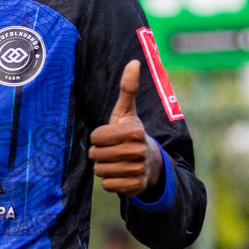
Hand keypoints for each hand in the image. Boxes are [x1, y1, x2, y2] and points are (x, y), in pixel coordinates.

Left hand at [89, 61, 162, 197]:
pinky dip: (110, 181)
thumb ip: (128, 88)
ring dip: (104, 168)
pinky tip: (120, 174)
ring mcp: (139, 170)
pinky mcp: (136, 187)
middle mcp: (139, 151)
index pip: (97, 136)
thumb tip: (134, 61)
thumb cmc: (131, 134)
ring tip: (116, 162)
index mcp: (135, 131)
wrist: (151, 164)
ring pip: (101, 171)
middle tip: (111, 151)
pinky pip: (108, 185)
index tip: (108, 136)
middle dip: (99, 153)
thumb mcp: (127, 112)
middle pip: (96, 155)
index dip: (98, 137)